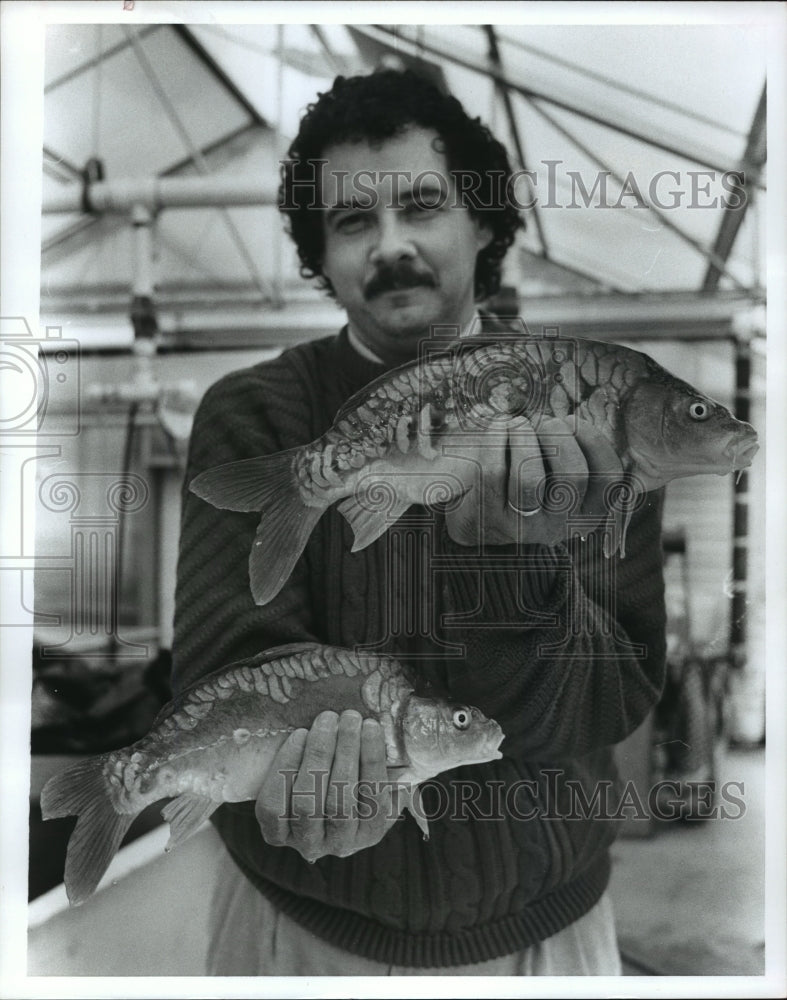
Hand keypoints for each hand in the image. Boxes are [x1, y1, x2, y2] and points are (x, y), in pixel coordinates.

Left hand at [255, 709, 397, 861]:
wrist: (307, 813)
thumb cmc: (349, 787)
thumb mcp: (373, 783)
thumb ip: (386, 770)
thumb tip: (394, 743)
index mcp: (369, 833)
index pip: (374, 800)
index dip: (372, 761)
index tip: (371, 725)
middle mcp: (338, 844)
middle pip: (340, 801)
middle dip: (345, 752)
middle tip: (349, 717)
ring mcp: (305, 841)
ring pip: (308, 801)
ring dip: (318, 754)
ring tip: (326, 721)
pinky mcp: (274, 834)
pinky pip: (275, 803)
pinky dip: (287, 766)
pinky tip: (300, 736)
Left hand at [443, 415, 623, 546]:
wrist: (476, 514)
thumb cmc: (524, 480)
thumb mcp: (556, 472)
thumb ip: (570, 451)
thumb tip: (567, 423)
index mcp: (585, 514)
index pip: (608, 479)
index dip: (594, 441)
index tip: (572, 421)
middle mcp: (558, 526)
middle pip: (573, 476)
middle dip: (558, 436)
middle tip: (544, 423)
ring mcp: (522, 527)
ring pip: (530, 479)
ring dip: (525, 439)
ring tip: (518, 424)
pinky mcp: (489, 518)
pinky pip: (493, 471)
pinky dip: (496, 439)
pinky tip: (498, 428)